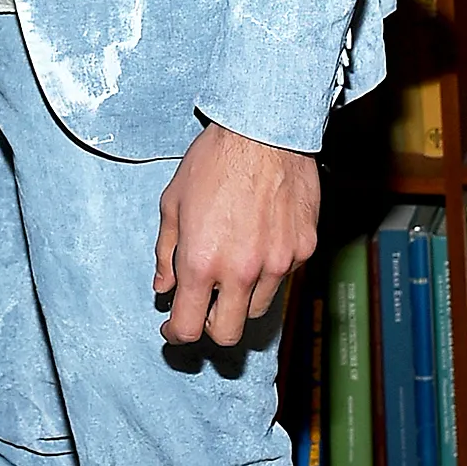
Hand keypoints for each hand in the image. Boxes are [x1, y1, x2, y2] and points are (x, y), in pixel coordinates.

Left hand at [153, 122, 318, 346]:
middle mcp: (242, 271)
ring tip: (233, 263)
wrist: (264, 130)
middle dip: (211, 327)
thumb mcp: (173, 202)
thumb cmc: (214, 160)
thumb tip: (163, 285)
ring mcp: (277, 264)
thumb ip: (166, 251)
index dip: (176, 334)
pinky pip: (282, 277)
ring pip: (258, 308)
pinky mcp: (303, 250)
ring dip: (241, 298)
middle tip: (204, 306)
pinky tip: (259, 238)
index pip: (188, 327)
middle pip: (228, 334)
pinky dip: (268, 270)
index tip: (174, 327)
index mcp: (203, 262)